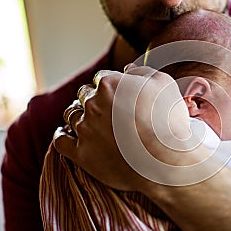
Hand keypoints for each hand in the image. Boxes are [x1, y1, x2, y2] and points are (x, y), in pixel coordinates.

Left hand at [53, 65, 190, 190]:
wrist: (166, 160)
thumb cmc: (169, 121)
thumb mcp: (164, 85)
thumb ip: (143, 73)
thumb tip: (128, 70)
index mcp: (110, 85)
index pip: (101, 78)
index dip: (110, 85)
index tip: (118, 94)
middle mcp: (93, 104)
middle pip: (84, 95)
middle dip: (93, 98)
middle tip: (105, 109)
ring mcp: (85, 129)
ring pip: (71, 115)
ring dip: (78, 115)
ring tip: (88, 121)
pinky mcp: (81, 153)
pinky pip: (61, 140)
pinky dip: (62, 134)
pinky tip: (66, 133)